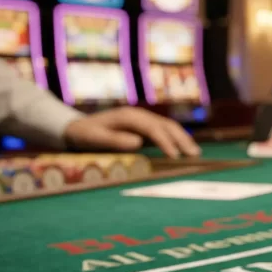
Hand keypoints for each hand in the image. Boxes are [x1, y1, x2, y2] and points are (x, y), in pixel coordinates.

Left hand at [64, 107, 200, 158]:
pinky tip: (184, 149)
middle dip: (181, 139)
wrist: (77, 127)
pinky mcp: (143, 126)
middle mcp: (139, 115)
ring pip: (168, 126)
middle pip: (166, 125)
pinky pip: (164, 131)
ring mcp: (142, 119)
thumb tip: (138, 142)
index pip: (154, 128)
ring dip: (183, 139)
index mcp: (129, 116)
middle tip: (194, 155)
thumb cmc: (84, 134)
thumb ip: (114, 140)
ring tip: (195, 153)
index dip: (166, 142)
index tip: (175, 156)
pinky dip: (176, 139)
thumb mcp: (94, 138)